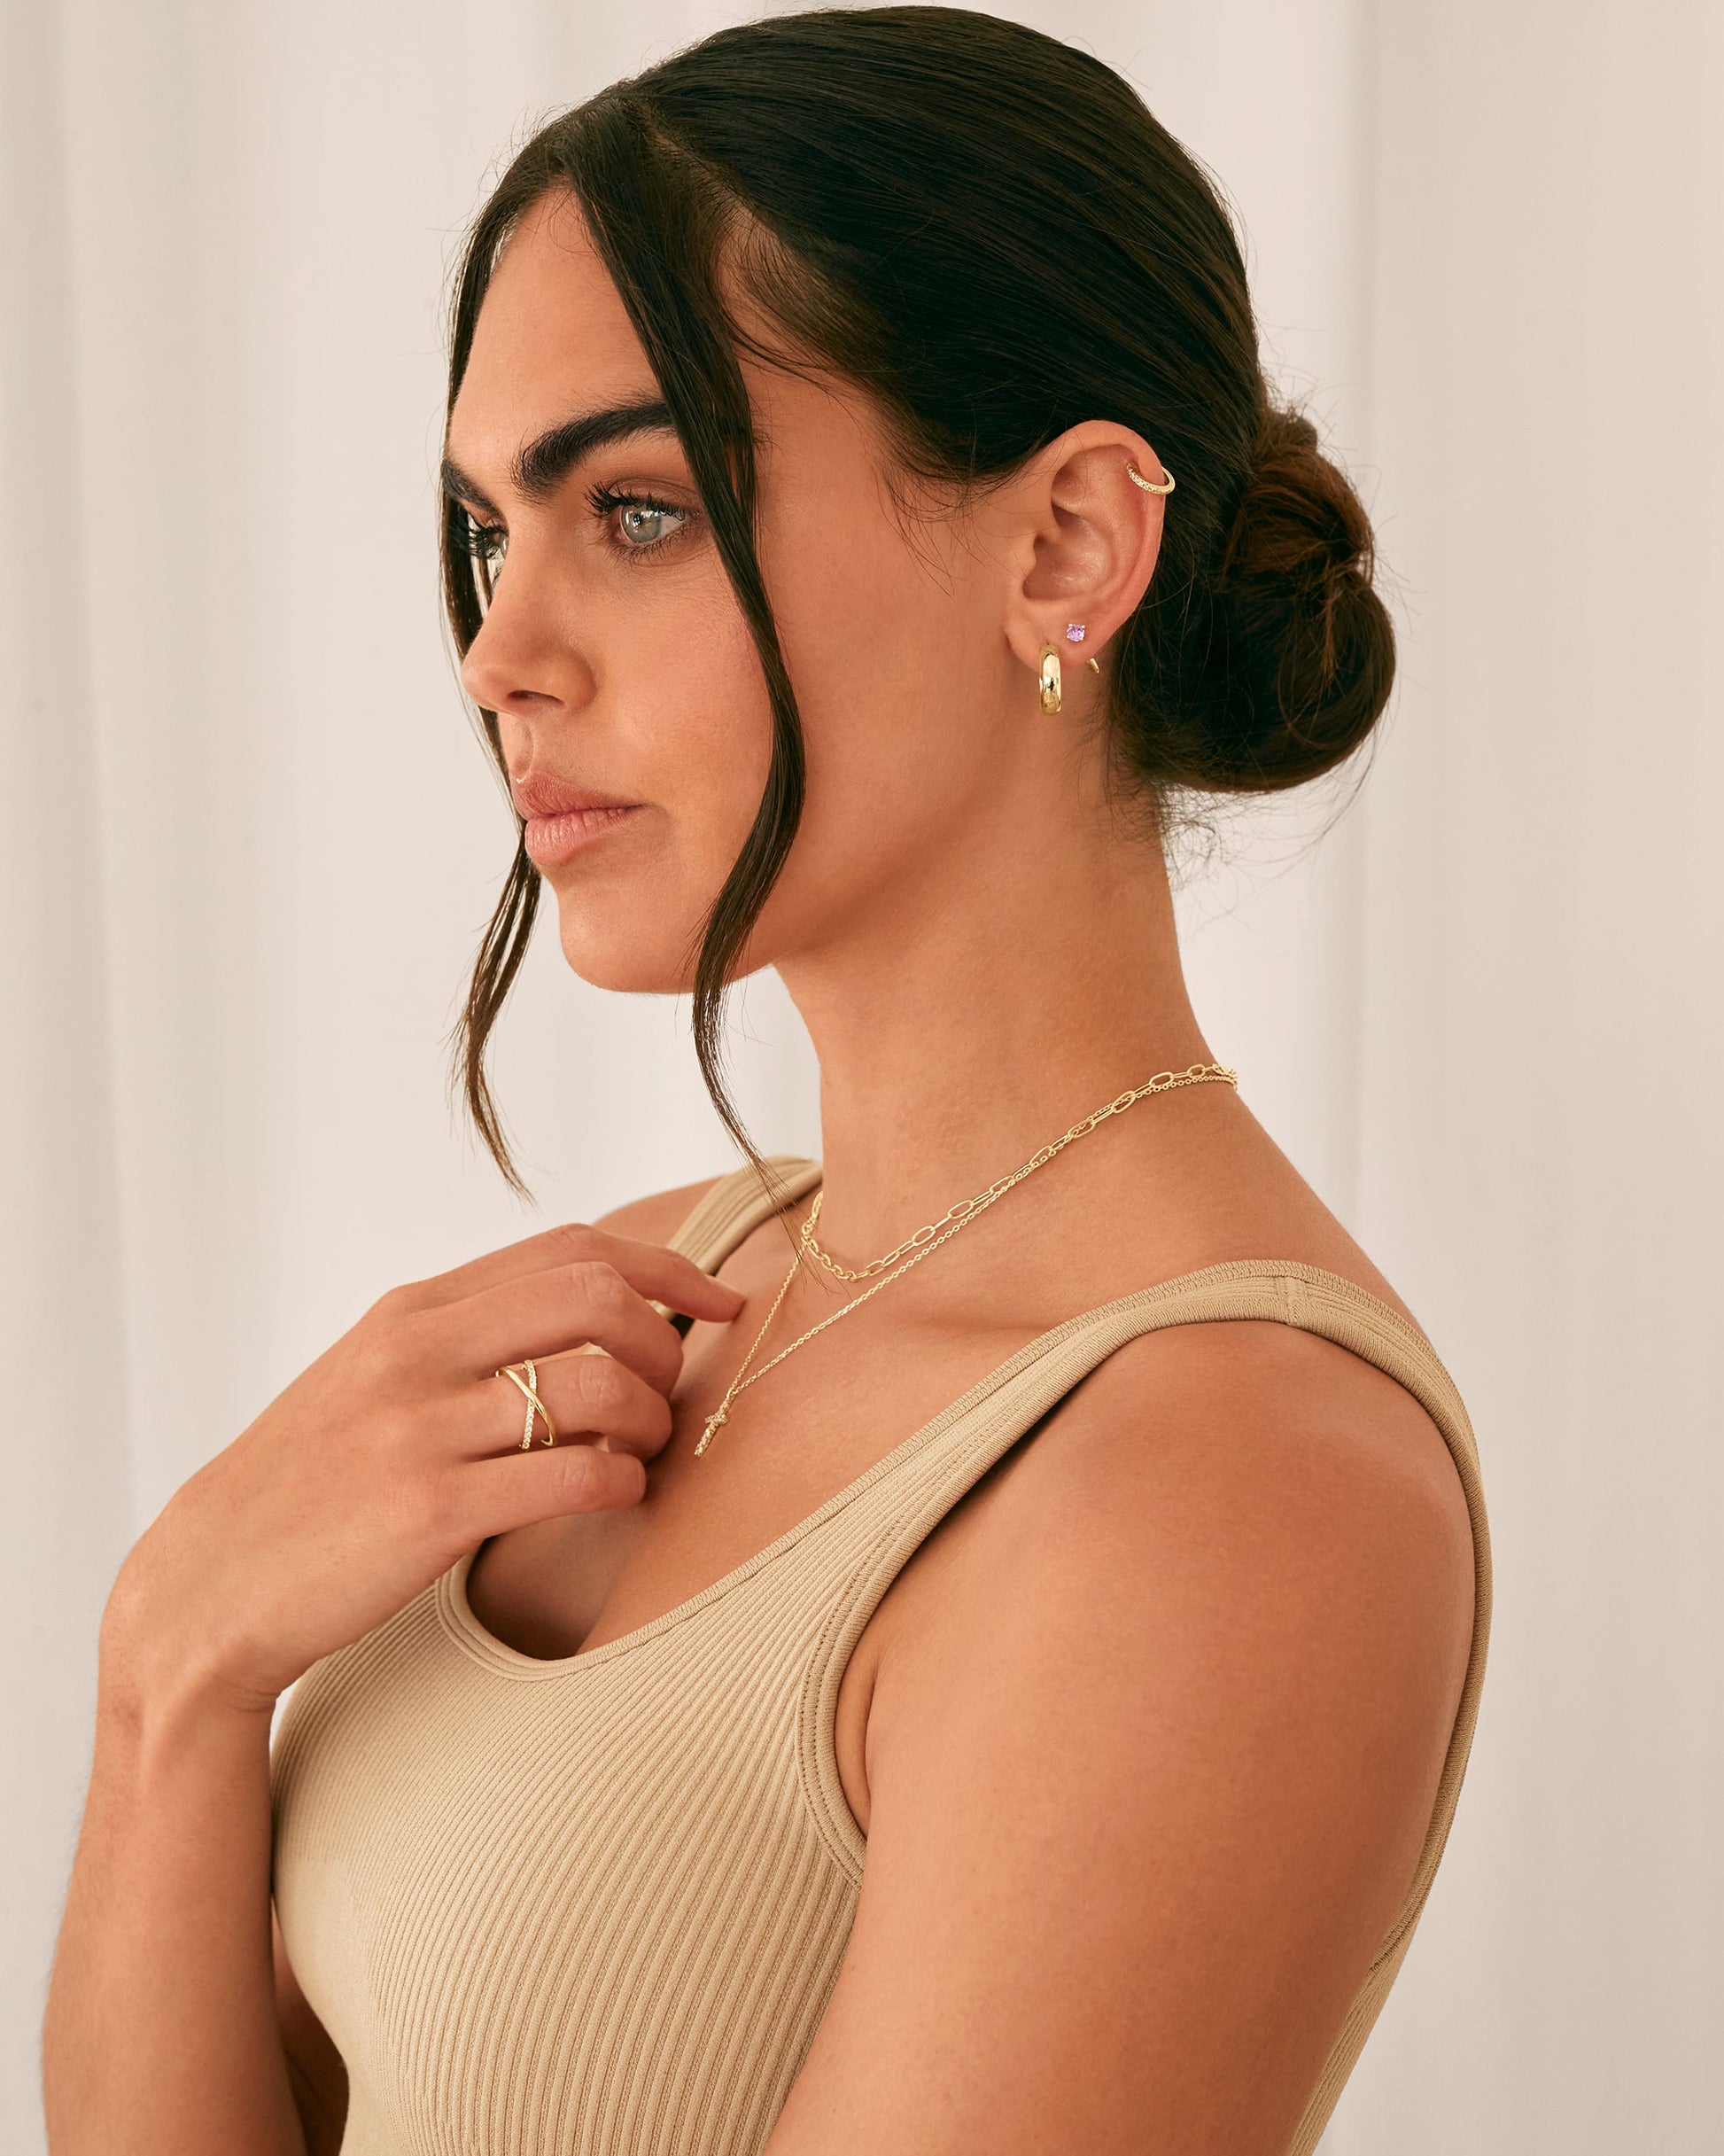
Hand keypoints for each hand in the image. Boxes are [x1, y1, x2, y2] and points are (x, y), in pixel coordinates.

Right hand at [101, 1223, 743, 1712]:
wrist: (209, 1584)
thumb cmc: (313, 1485)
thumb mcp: (377, 1378)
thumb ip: (470, 1340)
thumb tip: (597, 1316)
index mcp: (414, 1310)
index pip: (573, 1249)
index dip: (668, 1268)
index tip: (721, 1302)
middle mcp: (418, 1351)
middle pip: (597, 1297)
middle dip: (665, 1339)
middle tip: (672, 1394)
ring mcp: (421, 1428)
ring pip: (597, 1384)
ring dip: (651, 1418)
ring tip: (641, 1452)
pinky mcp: (428, 1512)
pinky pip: (573, 1474)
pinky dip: (621, 1480)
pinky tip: (615, 1495)